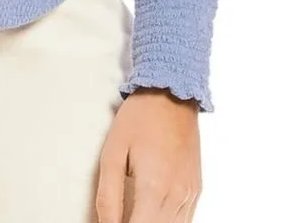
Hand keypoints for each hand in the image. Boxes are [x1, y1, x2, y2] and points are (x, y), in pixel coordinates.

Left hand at [96, 88, 200, 222]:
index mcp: (154, 188)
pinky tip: (152, 214)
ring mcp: (190, 195)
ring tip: (134, 213)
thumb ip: (108, 196)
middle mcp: (177, 196)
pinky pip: (185, 221)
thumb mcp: (112, 154)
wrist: (170, 94)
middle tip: (121, 215)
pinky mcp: (196, 190)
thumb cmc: (139, 119)